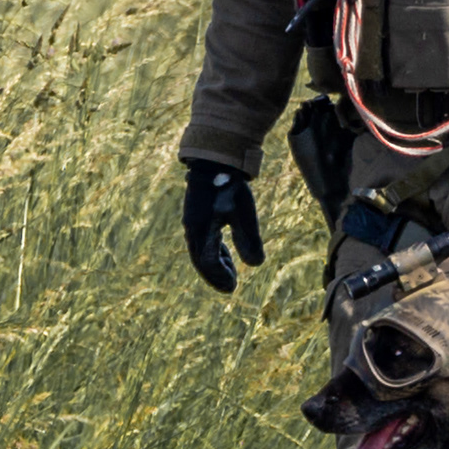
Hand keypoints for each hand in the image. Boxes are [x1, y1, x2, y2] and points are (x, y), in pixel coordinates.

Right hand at [183, 161, 265, 293]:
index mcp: (201, 232)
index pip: (207, 263)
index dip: (220, 277)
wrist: (214, 160)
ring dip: (215, 262)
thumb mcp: (243, 214)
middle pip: (201, 260)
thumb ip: (249, 240)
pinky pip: (202, 239)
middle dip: (215, 274)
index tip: (232, 288)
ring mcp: (193, 221)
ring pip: (200, 250)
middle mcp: (193, 229)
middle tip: (230, 286)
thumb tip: (256, 265)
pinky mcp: (196, 214)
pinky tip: (223, 251)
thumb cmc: (229, 187)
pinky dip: (212, 249)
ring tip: (231, 270)